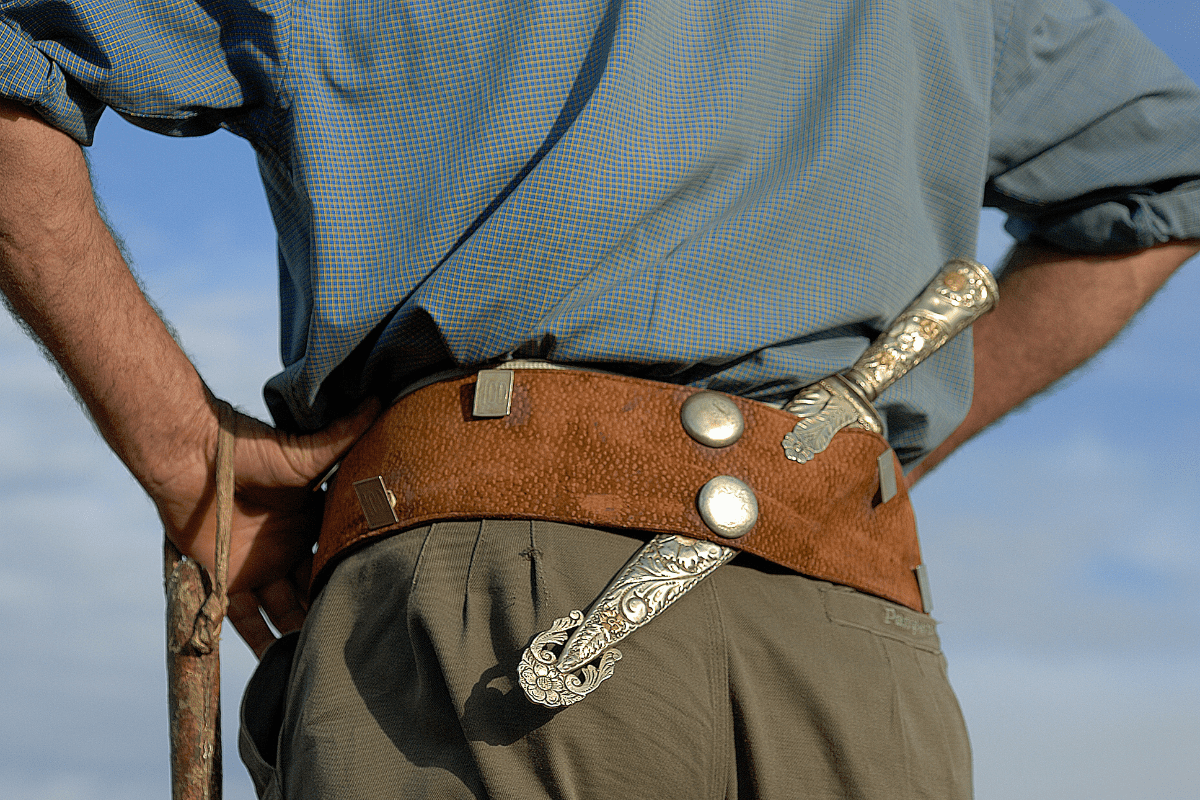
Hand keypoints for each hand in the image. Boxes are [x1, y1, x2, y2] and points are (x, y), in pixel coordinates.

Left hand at [155, 398, 381, 656]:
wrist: (190, 454)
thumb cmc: (250, 447)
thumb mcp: (305, 452)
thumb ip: (343, 436)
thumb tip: (382, 401)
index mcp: (310, 520)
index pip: (338, 555)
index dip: (355, 575)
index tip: (382, 598)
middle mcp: (287, 547)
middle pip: (314, 588)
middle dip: (331, 611)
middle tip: (360, 641)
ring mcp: (256, 566)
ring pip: (283, 611)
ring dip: (298, 634)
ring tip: (324, 662)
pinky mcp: (223, 580)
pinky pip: (241, 619)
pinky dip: (256, 643)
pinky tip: (277, 667)